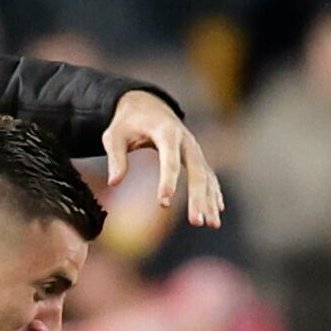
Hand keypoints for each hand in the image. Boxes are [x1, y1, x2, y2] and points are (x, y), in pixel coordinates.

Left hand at [102, 89, 225, 226]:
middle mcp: (186, 140)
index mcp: (166, 132)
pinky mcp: (196, 156)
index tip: (163, 204)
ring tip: (212, 224)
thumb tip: (114, 182)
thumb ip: (115, 156)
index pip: (169, 160)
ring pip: (207, 176)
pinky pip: (208, 176)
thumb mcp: (114, 135)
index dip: (168, 182)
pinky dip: (214, 193)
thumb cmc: (127, 122)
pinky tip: (217, 211)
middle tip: (196, 222)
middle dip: (198, 197)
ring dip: (210, 200)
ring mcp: (194, 148)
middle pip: (197, 170)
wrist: (146, 105)